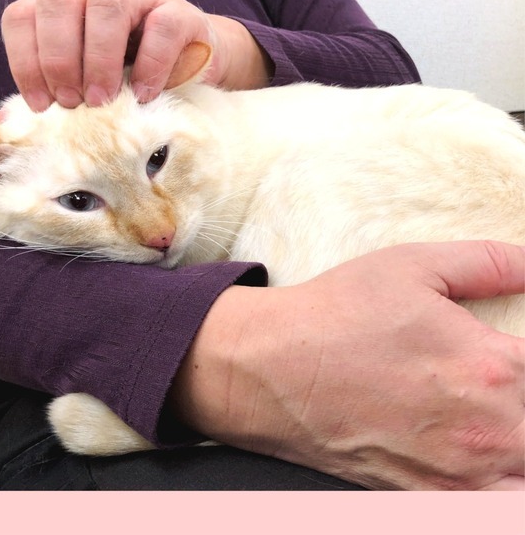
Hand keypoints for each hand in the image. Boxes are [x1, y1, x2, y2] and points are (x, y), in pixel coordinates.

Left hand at [1, 0, 271, 110]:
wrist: (194, 69)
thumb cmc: (133, 81)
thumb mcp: (89, 87)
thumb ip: (53, 97)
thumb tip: (7, 126)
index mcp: (65, 10)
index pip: (24, 16)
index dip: (24, 62)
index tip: (42, 106)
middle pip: (60, 0)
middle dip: (59, 59)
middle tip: (74, 103)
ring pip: (107, 5)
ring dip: (98, 60)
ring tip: (102, 101)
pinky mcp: (179, 13)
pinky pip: (161, 28)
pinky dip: (149, 64)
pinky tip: (143, 94)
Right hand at [170, 241, 524, 489]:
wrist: (271, 367)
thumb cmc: (336, 314)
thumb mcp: (411, 266)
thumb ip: (488, 262)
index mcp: (492, 366)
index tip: (513, 357)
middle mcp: (488, 430)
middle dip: (524, 397)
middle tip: (495, 379)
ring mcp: (459, 475)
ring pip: (523, 475)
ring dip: (516, 444)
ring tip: (496, 420)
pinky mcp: (427, 498)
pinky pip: (491, 506)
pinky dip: (498, 485)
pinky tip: (484, 457)